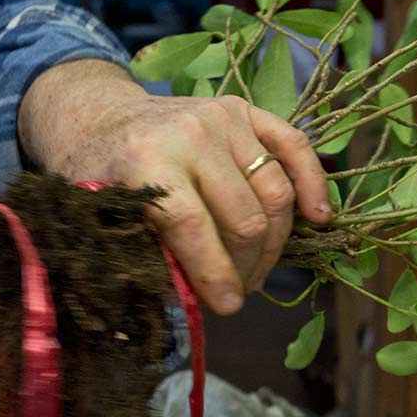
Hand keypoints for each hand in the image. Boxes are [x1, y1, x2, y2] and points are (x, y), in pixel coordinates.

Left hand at [18, 61, 330, 314]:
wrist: (101, 115)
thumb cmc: (98, 172)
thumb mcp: (103, 214)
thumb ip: (144, 253)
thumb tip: (193, 301)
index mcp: (147, 160)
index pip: (195, 228)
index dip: (216, 276)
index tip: (228, 306)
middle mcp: (192, 134)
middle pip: (246, 218)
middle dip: (246, 267)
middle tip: (238, 289)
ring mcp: (224, 119)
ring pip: (276, 193)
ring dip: (274, 243)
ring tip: (258, 268)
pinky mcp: (245, 110)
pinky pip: (295, 147)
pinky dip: (312, 184)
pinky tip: (317, 218)